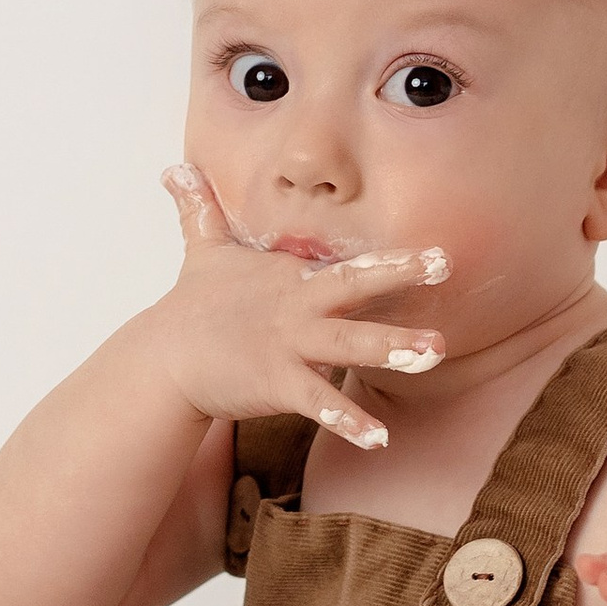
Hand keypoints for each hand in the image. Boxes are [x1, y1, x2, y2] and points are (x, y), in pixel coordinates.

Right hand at [150, 163, 448, 448]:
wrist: (162, 360)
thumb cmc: (190, 306)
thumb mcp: (201, 250)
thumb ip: (199, 209)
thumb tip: (172, 168)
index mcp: (292, 277)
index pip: (352, 267)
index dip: (396, 260)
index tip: (442, 254)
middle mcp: (296, 306)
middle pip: (354, 286)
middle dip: (400, 275)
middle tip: (444, 265)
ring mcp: (287, 344)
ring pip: (348, 344)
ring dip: (392, 347)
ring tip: (436, 353)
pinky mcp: (275, 382)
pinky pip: (318, 402)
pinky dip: (348, 420)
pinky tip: (381, 437)